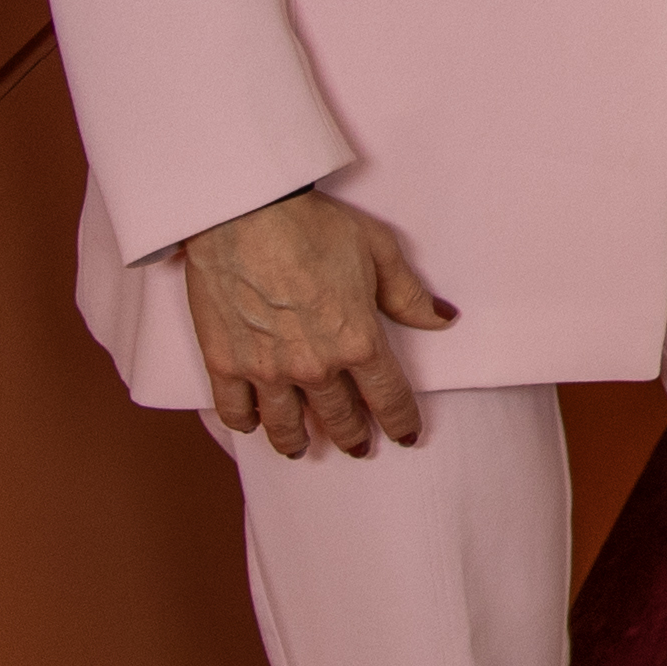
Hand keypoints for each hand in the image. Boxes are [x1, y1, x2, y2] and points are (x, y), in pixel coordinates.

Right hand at [178, 187, 457, 457]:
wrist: (246, 215)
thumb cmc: (316, 227)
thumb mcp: (380, 252)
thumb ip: (409, 295)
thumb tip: (443, 320)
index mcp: (357, 342)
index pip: (388, 398)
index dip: (401, 422)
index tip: (406, 436)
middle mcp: (313, 366)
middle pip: (337, 417)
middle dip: (352, 436)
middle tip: (357, 448)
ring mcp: (265, 369)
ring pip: (284, 424)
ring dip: (295, 441)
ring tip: (301, 450)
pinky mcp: (223, 362)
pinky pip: (234, 409)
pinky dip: (243, 423)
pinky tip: (252, 425)